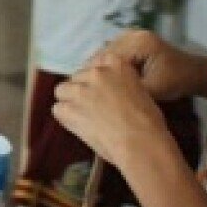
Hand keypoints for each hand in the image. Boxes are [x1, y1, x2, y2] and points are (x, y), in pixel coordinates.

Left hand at [52, 55, 170, 173]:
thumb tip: (109, 92)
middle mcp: (96, 72)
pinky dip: (66, 119)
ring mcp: (80, 89)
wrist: (141, 143)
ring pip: (62, 91)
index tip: (100, 91)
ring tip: (84, 117)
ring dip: (70, 102)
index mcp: (117, 64)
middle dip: (82, 91)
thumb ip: (120, 84)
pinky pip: (58, 109)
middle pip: (77, 77)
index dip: (95, 80)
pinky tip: (80, 127)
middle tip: (93, 109)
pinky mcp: (69, 108)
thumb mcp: (139, 91)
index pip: (95, 64)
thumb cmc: (148, 122)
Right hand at [95, 30, 206, 102]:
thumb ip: (126, 89)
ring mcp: (132, 35)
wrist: (192, 73)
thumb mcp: (151, 90)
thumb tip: (100, 94)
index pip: (106, 57)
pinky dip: (107, 64)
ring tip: (93, 85)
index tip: (86, 90)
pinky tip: (104, 78)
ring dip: (99, 68)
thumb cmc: (175, 82)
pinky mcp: (132, 40)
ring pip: (105, 52)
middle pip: (103, 52)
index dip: (94, 74)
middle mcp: (132, 34)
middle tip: (86, 89)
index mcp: (138, 42)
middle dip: (94, 71)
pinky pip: (112, 51)